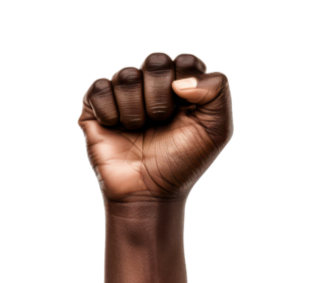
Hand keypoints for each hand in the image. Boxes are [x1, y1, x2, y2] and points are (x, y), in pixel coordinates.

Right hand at [77, 52, 233, 201]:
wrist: (149, 192)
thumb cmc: (183, 161)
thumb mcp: (217, 129)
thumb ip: (217, 90)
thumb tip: (180, 81)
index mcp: (182, 85)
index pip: (186, 61)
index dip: (186, 86)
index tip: (185, 113)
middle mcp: (152, 85)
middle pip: (156, 61)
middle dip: (161, 96)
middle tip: (160, 121)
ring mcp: (123, 94)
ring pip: (126, 76)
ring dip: (135, 110)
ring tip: (138, 130)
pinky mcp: (95, 106)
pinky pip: (99, 88)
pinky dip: (110, 111)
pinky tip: (115, 127)